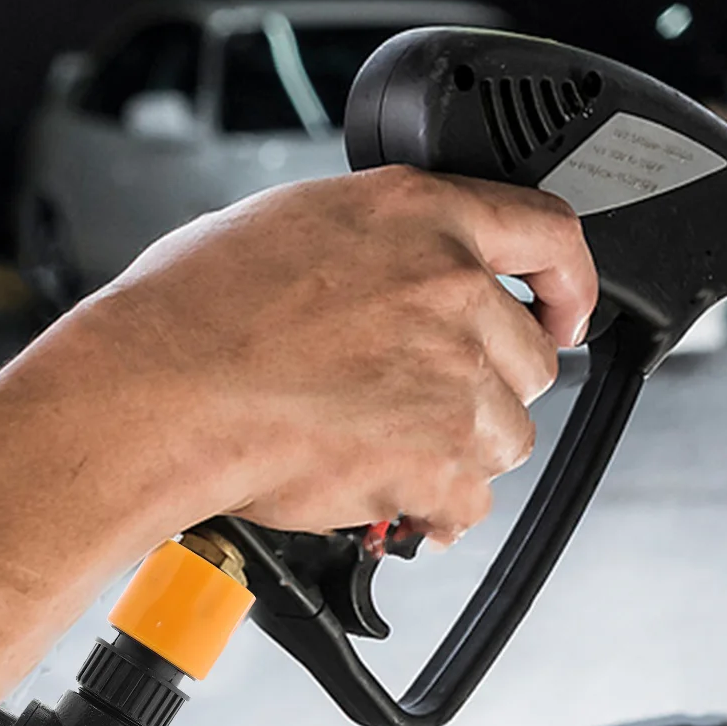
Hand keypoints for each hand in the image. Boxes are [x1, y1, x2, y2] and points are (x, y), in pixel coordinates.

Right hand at [76, 166, 597, 543]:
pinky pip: (470, 499)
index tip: (566, 310)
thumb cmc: (189, 314)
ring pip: (506, 434)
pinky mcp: (439, 457)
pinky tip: (385, 498)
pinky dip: (432, 509)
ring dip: (457, 451)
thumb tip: (386, 273)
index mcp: (418, 216)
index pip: (548, 234)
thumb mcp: (290, 226)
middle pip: (530, 358)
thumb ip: (371, 244)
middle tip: (416, 404)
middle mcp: (450, 289)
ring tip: (381, 450)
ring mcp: (452, 376)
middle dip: (483, 388)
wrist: (156, 393)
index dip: (570, 282)